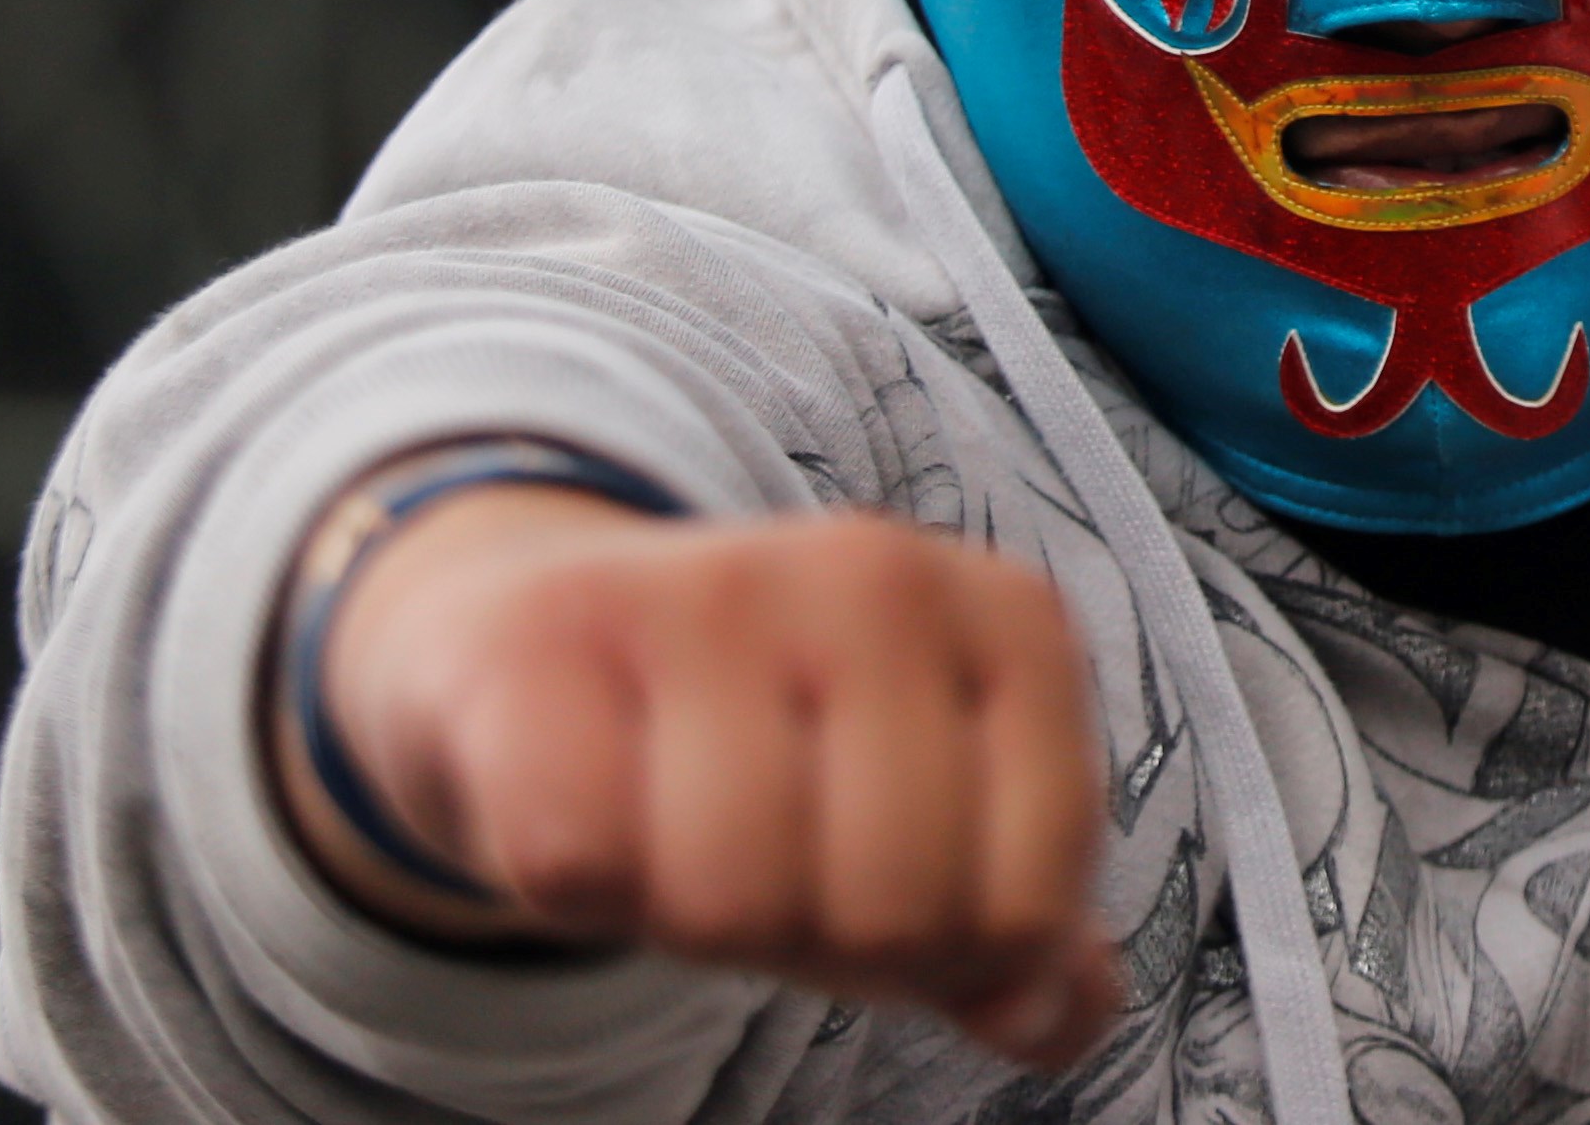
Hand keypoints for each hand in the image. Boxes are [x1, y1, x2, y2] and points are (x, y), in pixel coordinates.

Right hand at [279, 483, 1117, 1067]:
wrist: (539, 638)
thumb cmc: (768, 756)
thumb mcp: (922, 834)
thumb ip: (1016, 930)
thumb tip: (1050, 1015)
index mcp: (1014, 622)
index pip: (1027, 907)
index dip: (950, 960)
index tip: (889, 894)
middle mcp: (879, 574)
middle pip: (889, 911)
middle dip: (818, 941)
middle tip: (769, 868)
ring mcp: (712, 583)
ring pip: (734, 898)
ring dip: (691, 919)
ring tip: (677, 837)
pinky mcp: (543, 633)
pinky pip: (573, 860)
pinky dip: (572, 888)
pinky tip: (584, 806)